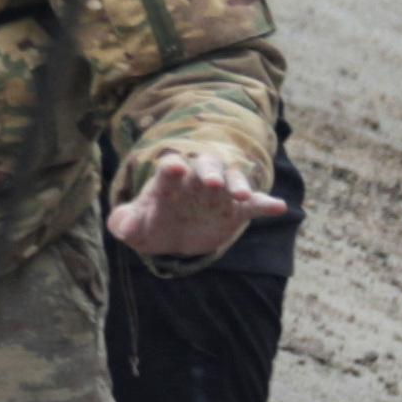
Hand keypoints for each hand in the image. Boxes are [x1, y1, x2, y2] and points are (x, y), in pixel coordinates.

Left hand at [106, 147, 272, 263]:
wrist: (172, 234)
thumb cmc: (149, 223)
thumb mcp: (133, 227)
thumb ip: (124, 224)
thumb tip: (123, 227)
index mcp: (167, 181)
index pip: (169, 168)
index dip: (171, 167)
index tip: (174, 167)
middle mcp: (195, 181)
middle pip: (204, 167)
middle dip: (208, 171)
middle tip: (209, 181)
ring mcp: (218, 194)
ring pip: (231, 180)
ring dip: (237, 184)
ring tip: (241, 195)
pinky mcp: (236, 211)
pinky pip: (253, 204)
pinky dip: (265, 204)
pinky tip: (278, 206)